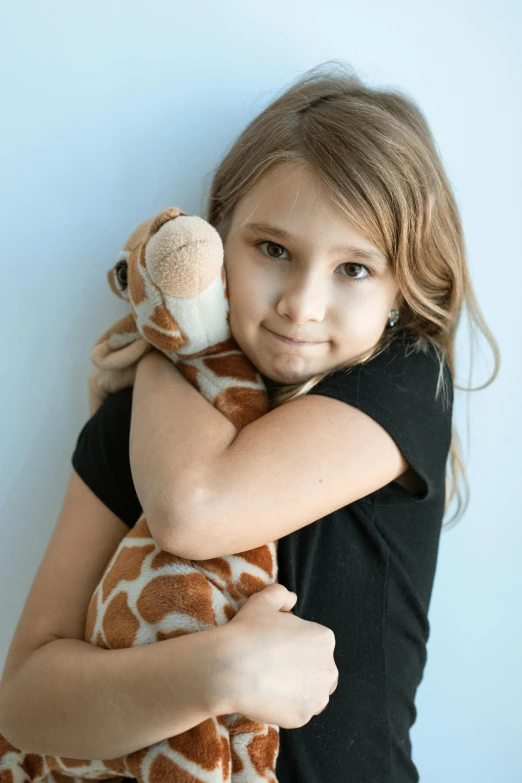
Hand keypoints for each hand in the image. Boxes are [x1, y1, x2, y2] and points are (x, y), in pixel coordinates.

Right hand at [215, 583, 337, 728]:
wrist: (231, 669)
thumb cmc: (248, 632)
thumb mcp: (263, 601)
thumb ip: (281, 594)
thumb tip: (292, 599)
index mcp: (324, 639)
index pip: (316, 645)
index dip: (296, 646)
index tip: (278, 648)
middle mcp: (328, 668)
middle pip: (320, 671)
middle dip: (303, 670)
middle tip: (275, 667)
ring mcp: (317, 696)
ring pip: (312, 694)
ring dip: (299, 691)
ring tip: (272, 684)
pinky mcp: (303, 717)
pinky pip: (298, 713)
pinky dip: (286, 708)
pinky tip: (267, 698)